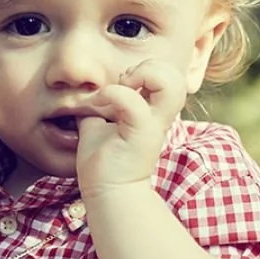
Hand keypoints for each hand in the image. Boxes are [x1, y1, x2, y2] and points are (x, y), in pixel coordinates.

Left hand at [76, 59, 186, 197]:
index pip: (168, 75)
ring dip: (144, 74)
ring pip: (171, 83)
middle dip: (150, 67)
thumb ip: (99, 105)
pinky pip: (132, 100)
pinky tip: (98, 102)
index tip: (123, 81)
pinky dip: (112, 93)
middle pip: (176, 75)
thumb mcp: (99, 124)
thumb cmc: (103, 161)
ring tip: (123, 86)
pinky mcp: (140, 133)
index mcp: (154, 111)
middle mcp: (159, 116)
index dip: (147, 68)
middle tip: (126, 81)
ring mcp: (153, 124)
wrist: (106, 192)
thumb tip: (83, 91)